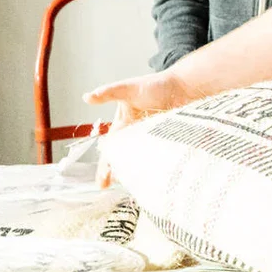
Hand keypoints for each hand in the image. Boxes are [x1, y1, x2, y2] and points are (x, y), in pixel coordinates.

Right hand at [84, 71, 193, 188]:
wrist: (184, 85)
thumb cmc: (155, 85)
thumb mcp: (129, 88)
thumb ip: (109, 93)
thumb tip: (87, 97)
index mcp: (124, 126)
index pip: (112, 149)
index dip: (106, 166)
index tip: (102, 182)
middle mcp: (138, 135)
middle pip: (126, 159)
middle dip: (120, 173)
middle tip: (119, 186)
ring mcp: (155, 139)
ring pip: (143, 161)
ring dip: (139, 172)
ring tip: (137, 184)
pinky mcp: (171, 140)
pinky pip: (163, 156)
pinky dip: (159, 166)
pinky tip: (160, 175)